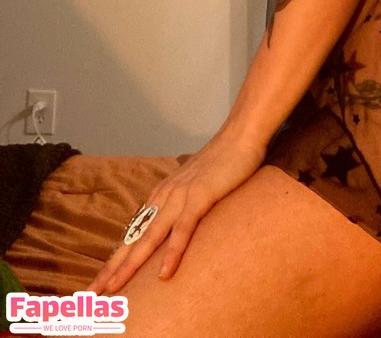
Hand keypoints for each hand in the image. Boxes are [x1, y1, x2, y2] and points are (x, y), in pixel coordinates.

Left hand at [88, 132, 265, 293]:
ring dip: (130, 265)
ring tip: (114, 288)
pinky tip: (164, 274)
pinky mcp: (200, 197)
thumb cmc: (221, 163)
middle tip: (92, 293)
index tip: (99, 284)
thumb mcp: (195, 186)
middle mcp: (164, 198)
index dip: (115, 260)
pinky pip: (183, 229)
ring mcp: (180, 197)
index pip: (133, 234)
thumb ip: (183, 204)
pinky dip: (172, 252)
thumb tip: (177, 225)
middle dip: (111, 268)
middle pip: (133, 239)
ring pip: (150, 237)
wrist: (239, 136)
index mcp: (161, 197)